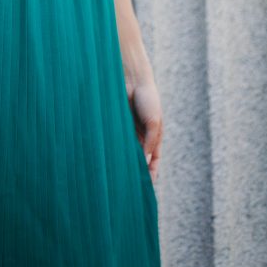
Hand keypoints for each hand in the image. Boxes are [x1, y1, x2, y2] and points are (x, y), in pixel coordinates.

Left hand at [126, 72, 163, 187]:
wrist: (132, 81)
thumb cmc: (148, 99)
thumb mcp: (153, 123)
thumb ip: (149, 143)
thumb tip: (144, 162)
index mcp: (155, 137)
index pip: (154, 160)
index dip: (152, 172)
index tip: (149, 186)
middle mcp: (142, 137)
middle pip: (140, 159)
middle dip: (136, 171)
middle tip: (131, 186)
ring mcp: (130, 132)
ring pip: (127, 152)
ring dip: (124, 162)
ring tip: (120, 177)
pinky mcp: (118, 127)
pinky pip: (117, 142)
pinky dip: (116, 151)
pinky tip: (111, 160)